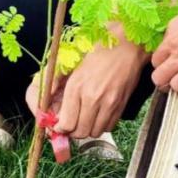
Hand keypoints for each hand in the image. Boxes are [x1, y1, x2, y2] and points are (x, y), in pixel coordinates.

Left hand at [30, 29, 147, 138]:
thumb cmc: (99, 50)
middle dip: (74, 131)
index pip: (66, 123)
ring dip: (89, 129)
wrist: (127, 46)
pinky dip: (103, 125)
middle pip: (80, 132)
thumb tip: (50, 103)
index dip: (61, 128)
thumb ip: (59, 83)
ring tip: (86, 118)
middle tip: (73, 123)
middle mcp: (92, 97)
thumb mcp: (73, 64)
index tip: (61, 125)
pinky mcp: (121, 105)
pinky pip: (109, 127)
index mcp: (76, 86)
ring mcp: (109, 103)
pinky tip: (100, 114)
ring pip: (95, 132)